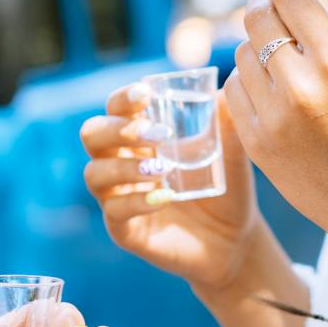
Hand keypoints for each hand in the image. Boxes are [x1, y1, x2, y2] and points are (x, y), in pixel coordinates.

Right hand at [80, 83, 262, 291]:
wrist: (235, 239)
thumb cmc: (226, 187)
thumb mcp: (231, 150)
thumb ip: (227, 119)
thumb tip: (228, 87)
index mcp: (138, 136)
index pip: (116, 107)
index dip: (123, 98)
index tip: (146, 93)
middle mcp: (119, 161)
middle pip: (92, 134)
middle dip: (119, 129)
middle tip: (157, 133)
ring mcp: (117, 196)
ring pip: (94, 173)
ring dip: (125, 167)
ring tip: (162, 169)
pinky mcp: (124, 229)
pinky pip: (114, 212)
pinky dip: (136, 201)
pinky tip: (164, 197)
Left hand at [225, 0, 327, 250]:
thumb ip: (327, 42)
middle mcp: (300, 85)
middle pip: (257, 18)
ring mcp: (272, 116)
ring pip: (242, 52)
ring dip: (256, 43)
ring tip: (279, 51)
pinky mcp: (255, 141)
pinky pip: (236, 88)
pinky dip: (248, 79)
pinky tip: (268, 85)